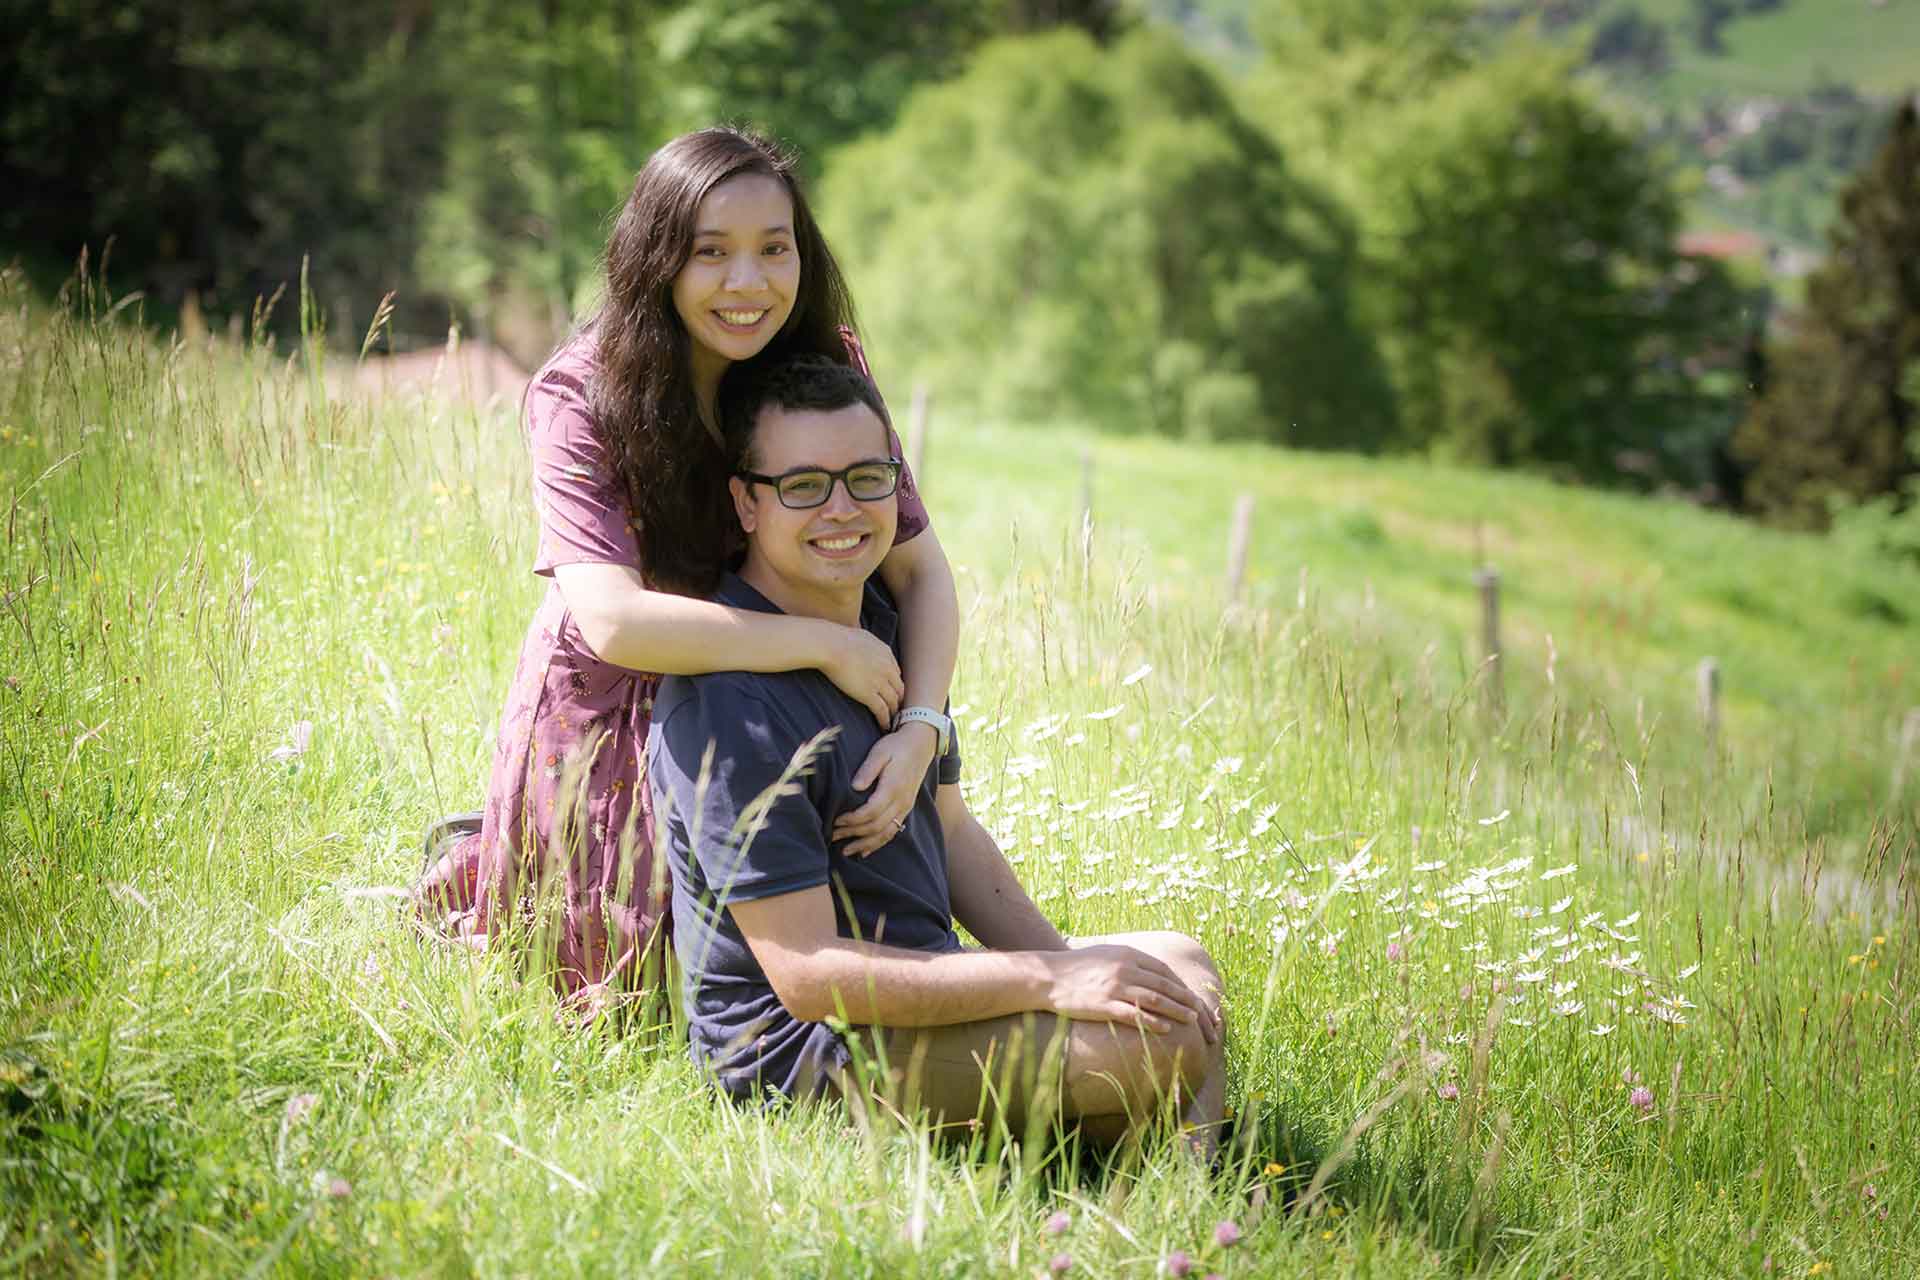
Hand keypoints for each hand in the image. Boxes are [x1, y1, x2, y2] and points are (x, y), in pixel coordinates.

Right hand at [818, 624, 904, 725]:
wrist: (830, 645)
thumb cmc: (838, 639)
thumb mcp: (861, 636)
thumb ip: (868, 644)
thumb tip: (865, 644)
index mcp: (886, 654)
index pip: (896, 673)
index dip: (894, 684)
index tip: (891, 691)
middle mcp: (887, 669)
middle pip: (899, 689)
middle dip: (898, 700)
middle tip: (896, 709)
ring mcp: (880, 682)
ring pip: (893, 701)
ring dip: (894, 712)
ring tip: (892, 721)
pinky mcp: (869, 694)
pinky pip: (882, 711)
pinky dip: (885, 720)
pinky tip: (884, 726)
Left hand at [834, 724, 938, 856]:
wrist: (921, 744)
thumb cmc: (896, 746)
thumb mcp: (880, 751)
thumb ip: (868, 769)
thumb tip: (854, 786)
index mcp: (892, 788)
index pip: (870, 812)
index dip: (852, 820)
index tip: (835, 821)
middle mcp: (901, 802)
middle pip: (876, 826)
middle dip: (853, 834)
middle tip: (832, 837)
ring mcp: (905, 807)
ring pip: (885, 834)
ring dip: (865, 844)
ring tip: (846, 851)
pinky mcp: (906, 809)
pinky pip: (893, 831)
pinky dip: (879, 843)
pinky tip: (865, 851)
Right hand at [1043, 945, 1218, 1040]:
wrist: (1047, 976)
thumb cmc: (1076, 967)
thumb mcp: (1105, 954)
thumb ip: (1127, 961)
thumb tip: (1148, 971)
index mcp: (1128, 955)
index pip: (1164, 972)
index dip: (1182, 986)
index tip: (1194, 998)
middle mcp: (1125, 968)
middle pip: (1165, 986)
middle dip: (1187, 1000)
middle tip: (1202, 1014)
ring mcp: (1114, 987)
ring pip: (1155, 1000)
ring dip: (1177, 1011)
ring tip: (1192, 1021)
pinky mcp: (1103, 1005)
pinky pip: (1134, 1014)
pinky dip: (1152, 1022)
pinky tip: (1165, 1029)